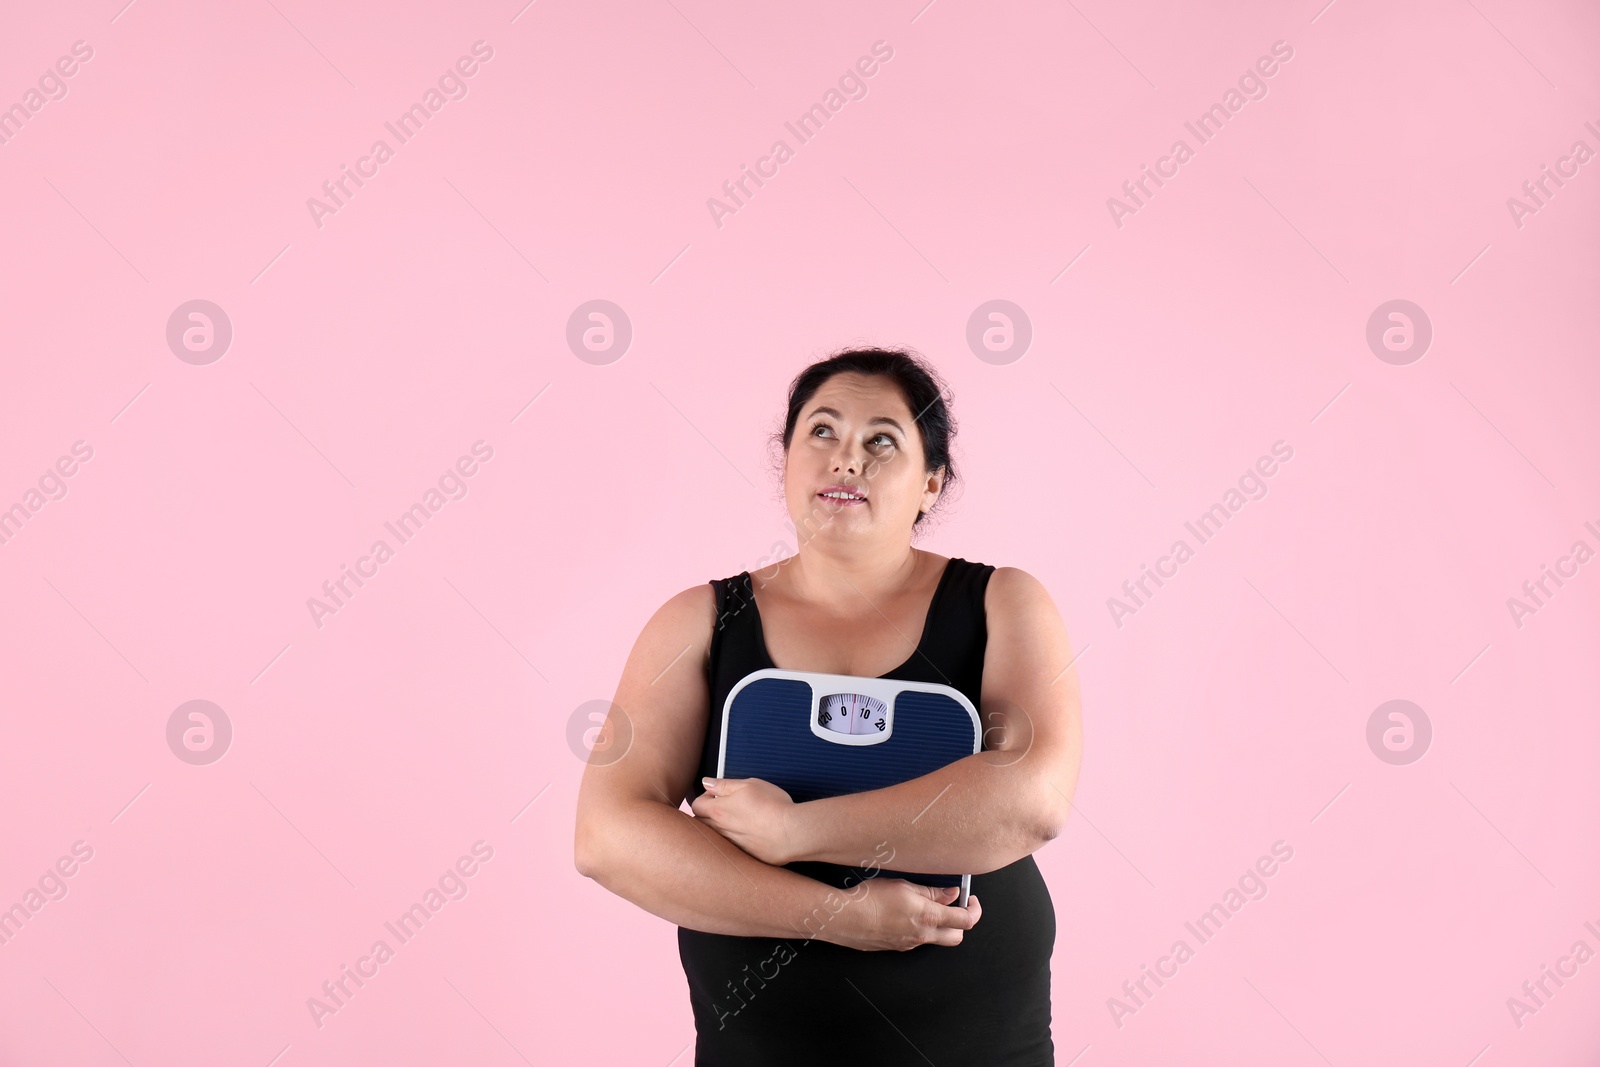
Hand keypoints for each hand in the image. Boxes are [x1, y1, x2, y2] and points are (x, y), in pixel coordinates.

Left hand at [691, 776, 802, 865]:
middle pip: (701, 823)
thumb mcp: (748, 785)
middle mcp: (721, 831)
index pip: (696, 806)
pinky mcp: (744, 856)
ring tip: (740, 819)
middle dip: (707, 814)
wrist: (791, 833)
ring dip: (721, 827)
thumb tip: (707, 783)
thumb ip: (724, 784)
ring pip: (716, 836)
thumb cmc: (772, 805)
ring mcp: (732, 845)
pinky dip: (735, 840)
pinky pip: (731, 847)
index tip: (718, 794)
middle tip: (724, 806)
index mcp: (718, 811)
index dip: (704, 798)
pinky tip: (750, 833)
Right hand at [825, 881, 981, 951]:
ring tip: (928, 908)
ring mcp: (910, 944)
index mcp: (928, 917)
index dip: (973, 910)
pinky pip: (918, 941)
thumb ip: (931, 892)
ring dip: (940, 927)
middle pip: (957, 937)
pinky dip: (921, 930)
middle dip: (961, 922)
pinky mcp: (898, 947)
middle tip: (955, 906)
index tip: (970, 900)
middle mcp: (922, 936)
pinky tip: (908, 916)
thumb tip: (951, 894)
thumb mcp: (904, 886)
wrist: (845, 919)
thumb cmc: (870, 899)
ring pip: (937, 940)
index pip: (965, 920)